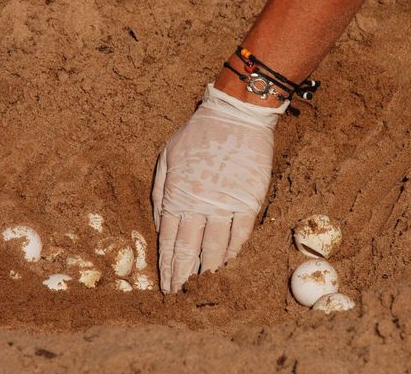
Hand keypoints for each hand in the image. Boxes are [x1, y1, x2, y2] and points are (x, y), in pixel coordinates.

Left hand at [151, 84, 287, 292]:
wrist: (235, 116)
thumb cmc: (197, 135)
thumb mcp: (167, 157)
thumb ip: (161, 191)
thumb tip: (161, 223)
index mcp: (177, 194)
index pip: (170, 240)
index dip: (167, 266)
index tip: (166, 284)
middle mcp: (200, 204)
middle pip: (189, 249)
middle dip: (182, 275)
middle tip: (179, 294)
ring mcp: (226, 204)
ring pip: (216, 248)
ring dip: (208, 270)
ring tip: (202, 285)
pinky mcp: (249, 200)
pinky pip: (240, 234)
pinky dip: (233, 251)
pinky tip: (226, 262)